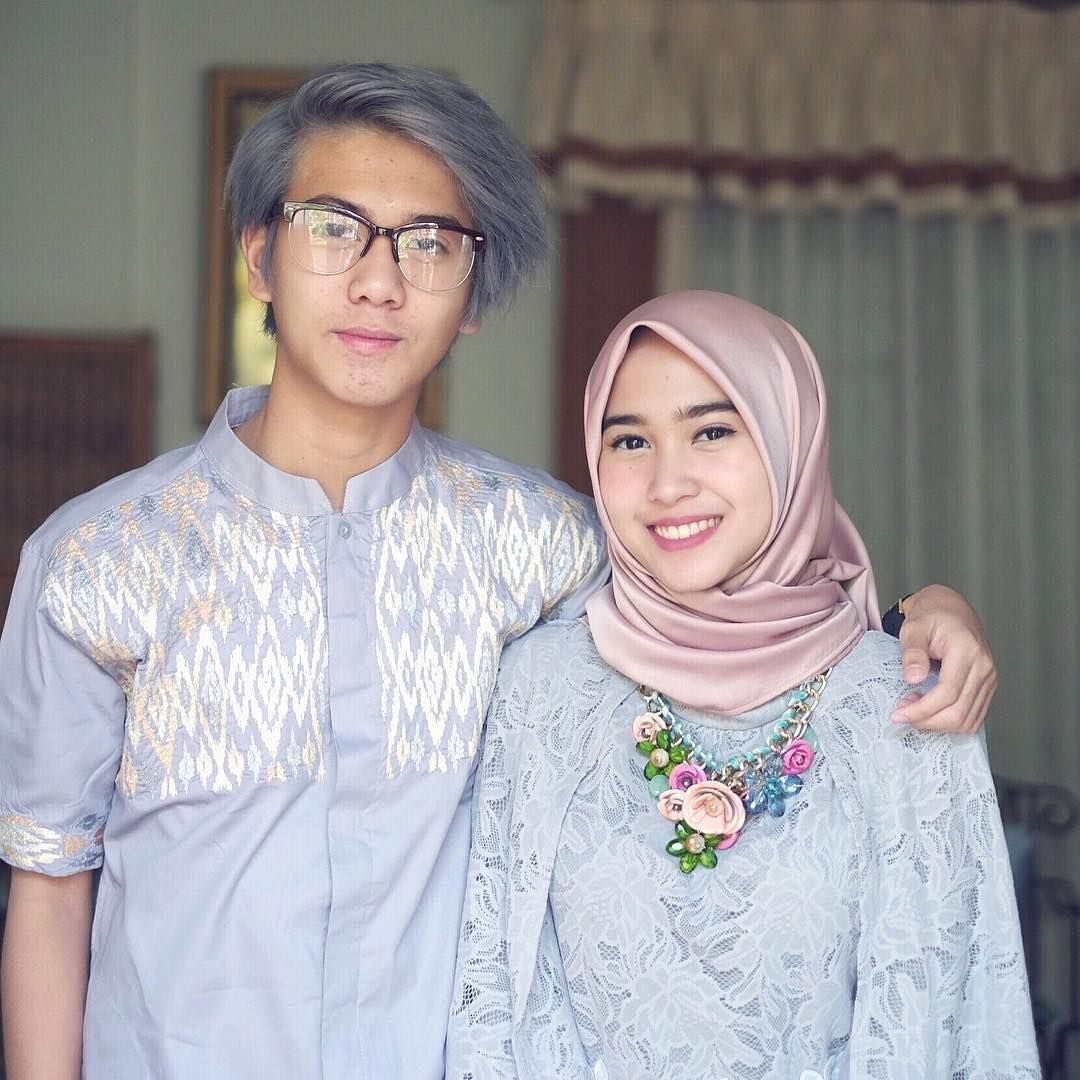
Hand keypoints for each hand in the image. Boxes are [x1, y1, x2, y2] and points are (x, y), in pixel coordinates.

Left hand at [890, 583, 996, 732]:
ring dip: (937, 724)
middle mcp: (985, 668)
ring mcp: (989, 679)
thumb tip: (913, 678)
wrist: (951, 609)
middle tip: (902, 714)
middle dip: (927, 721)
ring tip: (913, 710)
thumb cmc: (932, 616)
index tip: (899, 714)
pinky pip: (972, 717)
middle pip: (958, 712)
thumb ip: (913, 652)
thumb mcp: (914, 628)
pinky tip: (930, 712)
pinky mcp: (987, 687)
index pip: (947, 693)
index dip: (922, 710)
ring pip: (967, 720)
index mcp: (968, 651)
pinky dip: (950, 722)